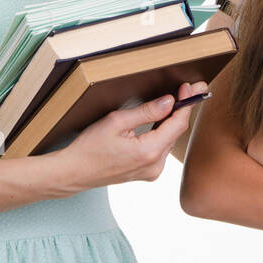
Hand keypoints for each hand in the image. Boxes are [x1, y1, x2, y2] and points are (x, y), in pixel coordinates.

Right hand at [49, 81, 206, 192]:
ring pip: (170, 141)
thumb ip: (147, 111)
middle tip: (187, 90)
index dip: (185, 104)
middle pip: (176, 132)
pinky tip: (161, 121)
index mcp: (149, 152)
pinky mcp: (148, 173)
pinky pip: (161, 150)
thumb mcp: (116, 121)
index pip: (178, 124)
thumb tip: (169, 101)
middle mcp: (155, 165)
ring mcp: (152, 172)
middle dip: (181, 110)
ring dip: (172, 121)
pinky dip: (163, 134)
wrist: (74, 173)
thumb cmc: (90, 148)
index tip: (188, 88)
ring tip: (176, 101)